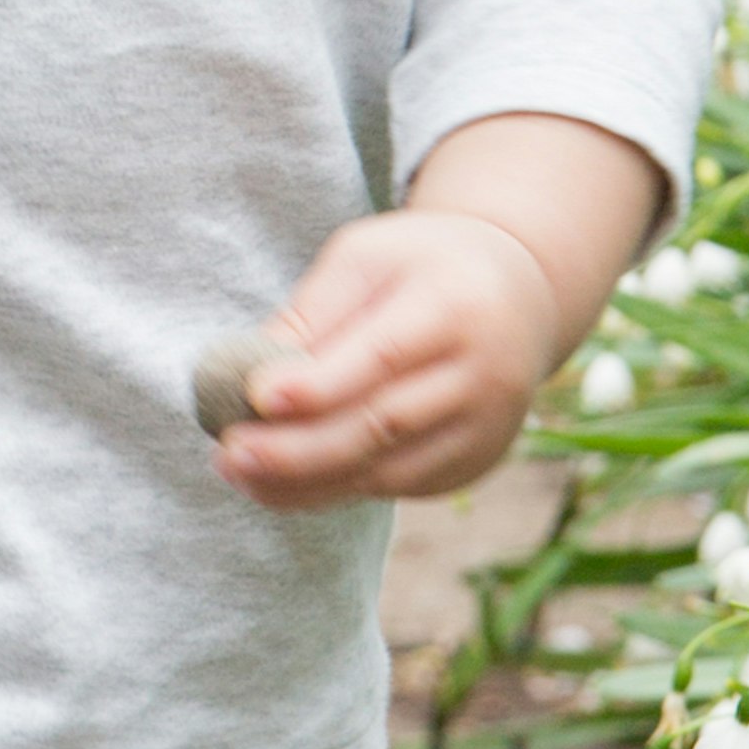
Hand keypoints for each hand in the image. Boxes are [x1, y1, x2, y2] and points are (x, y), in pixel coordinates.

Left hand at [206, 207, 560, 512]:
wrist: (518, 293)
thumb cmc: (422, 266)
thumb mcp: (367, 258)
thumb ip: (312, 313)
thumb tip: (245, 372)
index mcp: (457, 306)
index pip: (382, 355)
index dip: (317, 385)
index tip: (253, 398)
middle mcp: (485, 375)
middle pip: (383, 424)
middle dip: (298, 448)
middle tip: (230, 452)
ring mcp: (486, 428)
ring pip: (387, 471)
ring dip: (305, 481)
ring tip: (236, 472)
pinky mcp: (475, 462)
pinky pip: (396, 487)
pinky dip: (333, 490)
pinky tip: (278, 484)